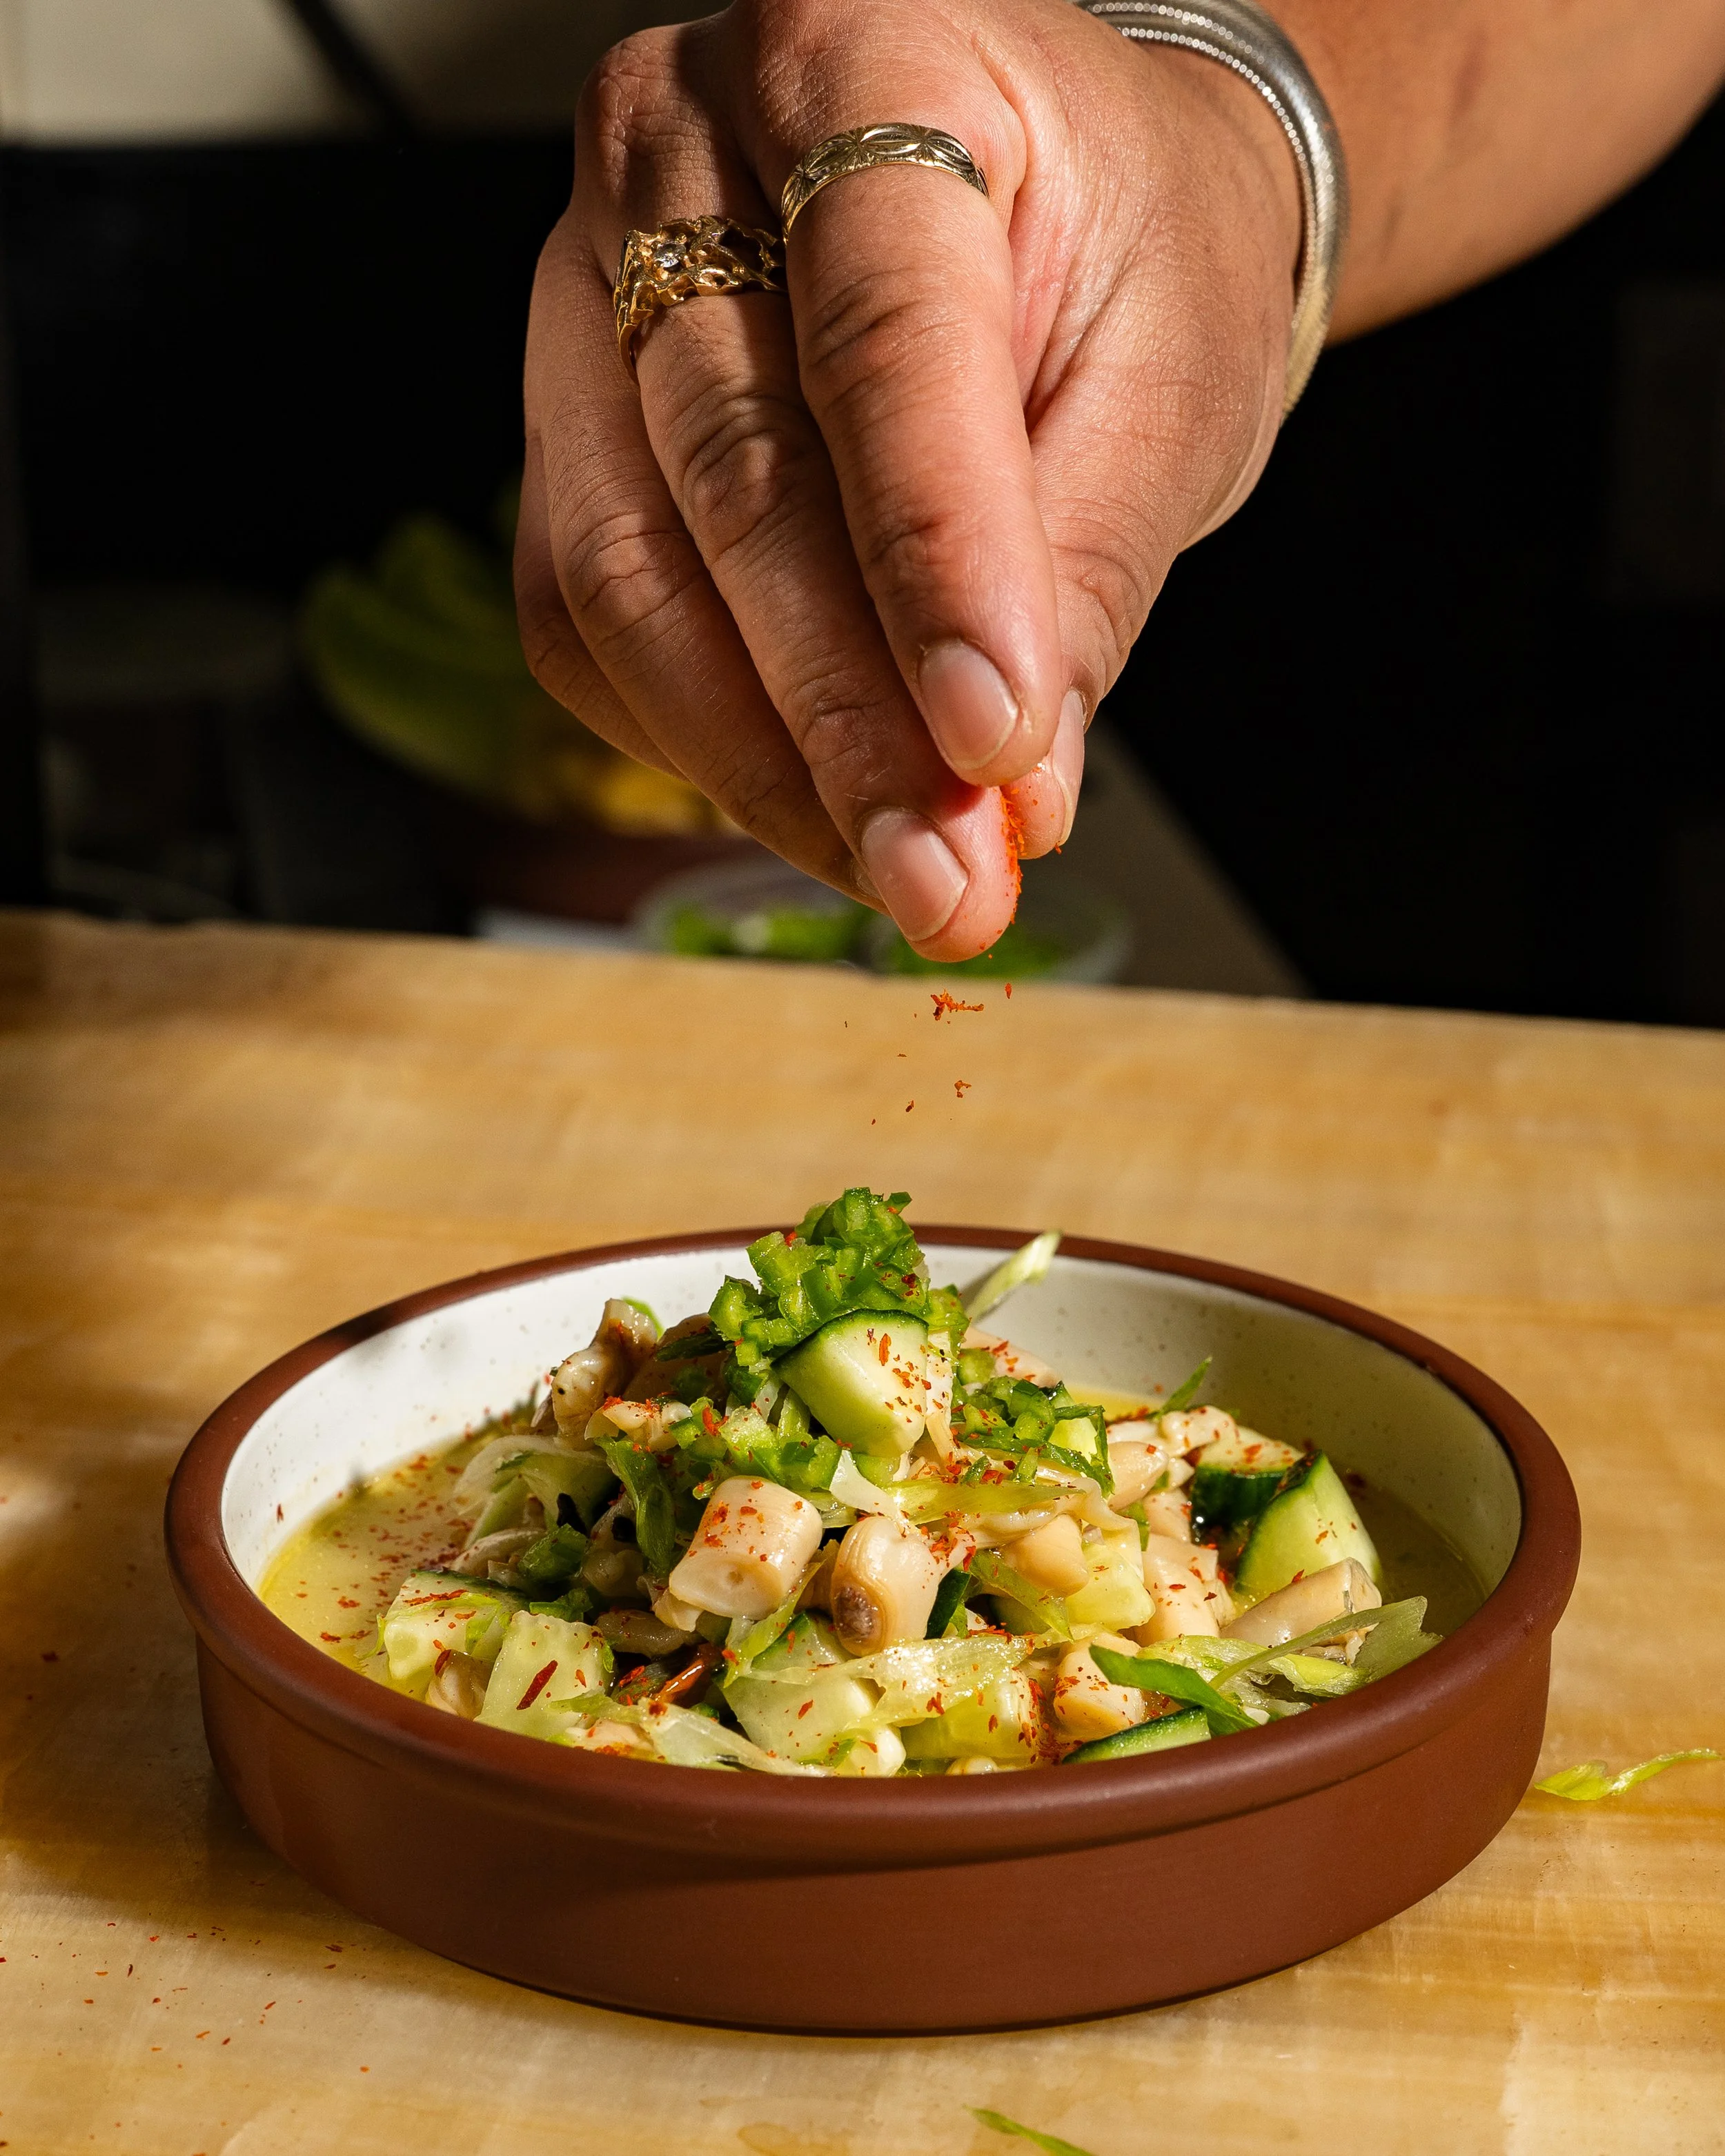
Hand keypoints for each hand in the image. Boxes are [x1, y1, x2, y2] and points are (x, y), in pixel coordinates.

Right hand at [517, 0, 1298, 957]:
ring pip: (620, 567)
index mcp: (862, 49)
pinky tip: (809, 800)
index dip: (937, 566)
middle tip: (946, 878)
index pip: (883, 339)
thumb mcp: (1170, 372)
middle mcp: (674, 145)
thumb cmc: (1119, 246)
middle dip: (843, 716)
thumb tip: (1007, 789)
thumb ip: (1086, 568)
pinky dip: (695, 740)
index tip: (996, 749)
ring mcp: (583, 280)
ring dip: (760, 760)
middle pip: (729, 472)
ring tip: (899, 873)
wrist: (1043, 192)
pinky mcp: (555, 417)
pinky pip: (578, 615)